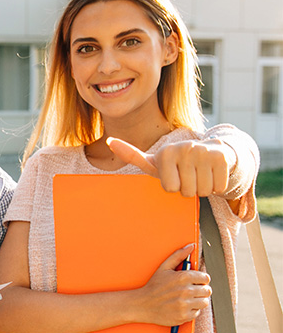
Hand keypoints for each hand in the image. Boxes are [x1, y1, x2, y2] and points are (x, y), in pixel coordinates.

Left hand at [107, 137, 236, 197]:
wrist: (212, 151)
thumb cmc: (177, 163)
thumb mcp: (154, 161)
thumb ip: (132, 155)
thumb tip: (109, 141)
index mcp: (166, 153)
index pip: (170, 188)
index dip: (173, 187)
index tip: (174, 175)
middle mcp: (184, 148)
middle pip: (186, 191)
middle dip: (189, 188)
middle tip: (190, 175)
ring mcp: (204, 151)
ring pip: (203, 190)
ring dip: (203, 187)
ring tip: (201, 173)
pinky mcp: (221, 157)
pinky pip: (219, 187)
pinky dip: (218, 185)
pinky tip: (213, 173)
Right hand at [136, 244, 211, 326]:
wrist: (142, 305)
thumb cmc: (154, 286)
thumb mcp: (164, 267)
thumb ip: (179, 255)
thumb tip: (191, 246)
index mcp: (183, 277)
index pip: (205, 278)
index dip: (200, 279)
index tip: (194, 282)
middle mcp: (186, 291)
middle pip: (207, 290)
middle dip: (200, 290)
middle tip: (190, 291)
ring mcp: (185, 304)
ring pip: (204, 302)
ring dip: (198, 300)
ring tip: (187, 299)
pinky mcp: (184, 316)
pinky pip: (197, 312)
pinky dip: (192, 310)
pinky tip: (182, 306)